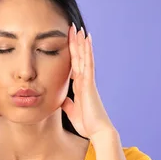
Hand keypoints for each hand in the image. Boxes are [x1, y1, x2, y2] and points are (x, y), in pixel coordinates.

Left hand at [61, 24, 114, 138]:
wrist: (97, 131)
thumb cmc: (87, 123)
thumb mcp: (72, 111)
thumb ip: (68, 104)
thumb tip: (62, 100)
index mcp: (79, 86)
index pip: (74, 65)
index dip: (72, 53)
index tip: (69, 41)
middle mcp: (84, 81)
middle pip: (79, 58)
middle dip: (76, 43)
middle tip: (73, 28)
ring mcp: (88, 80)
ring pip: (84, 57)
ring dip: (81, 43)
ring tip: (80, 28)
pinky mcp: (89, 83)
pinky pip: (88, 63)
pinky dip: (87, 51)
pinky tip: (87, 40)